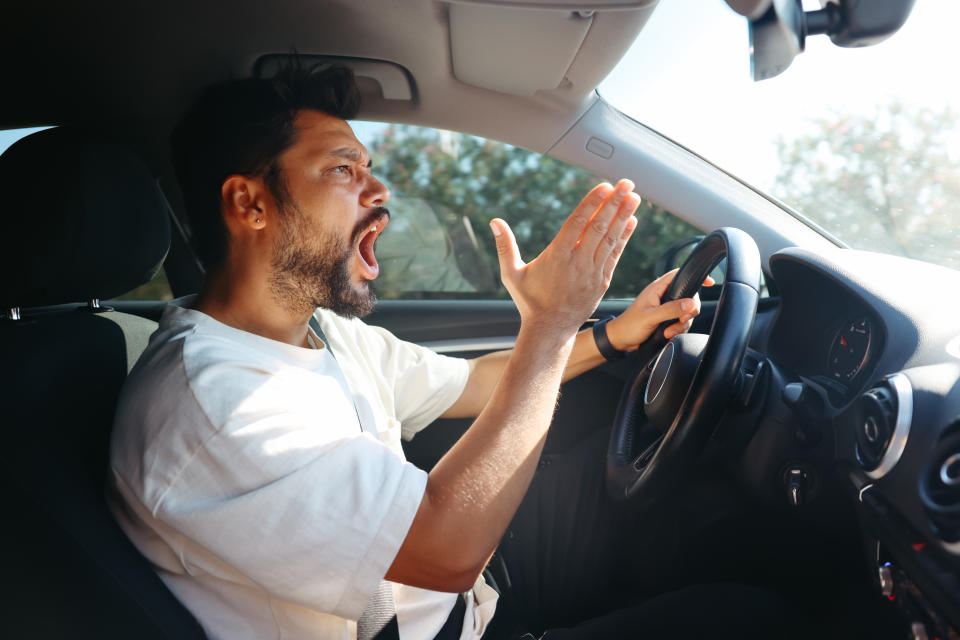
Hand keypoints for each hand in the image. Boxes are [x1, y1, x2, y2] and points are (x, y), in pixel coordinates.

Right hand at [490, 180, 639, 336]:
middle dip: (614, 203)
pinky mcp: (602, 282)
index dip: (592, 203)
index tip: (604, 187)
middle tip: (627, 184)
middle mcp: (578, 263)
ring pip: (611, 239)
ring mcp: (592, 272)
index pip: (578, 223)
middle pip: (599, 227)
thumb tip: (494, 221)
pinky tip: (631, 222)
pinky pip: (615, 255)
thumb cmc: (529, 301)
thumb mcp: (511, 274)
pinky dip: (624, 237)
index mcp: (557, 257)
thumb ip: (505, 246)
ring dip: (623, 216)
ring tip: (634, 197)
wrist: (550, 330)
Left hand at [606, 269, 714, 350]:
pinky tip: (668, 334)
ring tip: (669, 331)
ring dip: (682, 324)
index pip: (679, 275)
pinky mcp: (666, 319)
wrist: (619, 341)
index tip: (710, 282)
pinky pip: (681, 322)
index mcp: (657, 289)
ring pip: (686, 312)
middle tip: (681, 320)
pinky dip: (678, 329)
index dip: (694, 276)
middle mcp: (663, 296)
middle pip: (688, 297)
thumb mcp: (650, 317)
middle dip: (689, 311)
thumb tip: (690, 304)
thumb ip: (670, 309)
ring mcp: (665, 308)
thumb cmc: (629, 326)